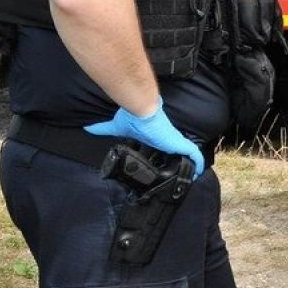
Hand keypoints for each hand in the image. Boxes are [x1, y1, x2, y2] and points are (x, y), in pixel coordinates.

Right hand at [85, 99, 204, 177]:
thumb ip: (104, 129)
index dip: (167, 155)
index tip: (167, 165)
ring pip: (189, 155)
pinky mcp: (179, 143)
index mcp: (155, 138)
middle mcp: (167, 140)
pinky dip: (197, 164)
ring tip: (193, 176)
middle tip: (183, 175)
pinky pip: (194, 155)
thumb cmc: (132, 118)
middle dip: (181, 163)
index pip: (164, 148)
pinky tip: (199, 173)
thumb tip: (88, 128)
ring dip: (192, 165)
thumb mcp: (116, 127)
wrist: (141, 111)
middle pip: (178, 152)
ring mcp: (174, 141)